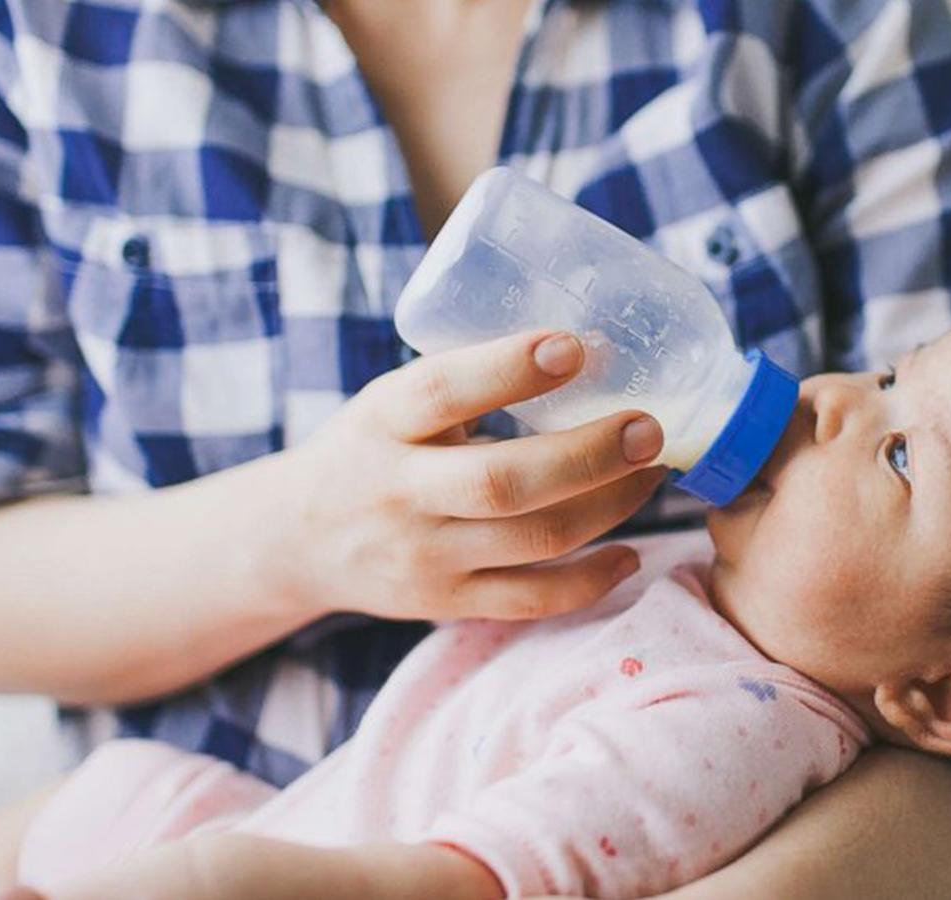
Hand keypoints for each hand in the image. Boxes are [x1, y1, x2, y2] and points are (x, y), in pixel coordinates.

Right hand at [260, 330, 666, 620]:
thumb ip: (468, 383)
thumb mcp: (393, 401)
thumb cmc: (373, 448)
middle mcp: (399, 492)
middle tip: (648, 428)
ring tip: (651, 472)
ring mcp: (424, 556)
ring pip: (534, 540)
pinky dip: (591, 580)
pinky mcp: (445, 603)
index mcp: (383, 421)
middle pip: (503, 482)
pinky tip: (630, 553)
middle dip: (589, 454)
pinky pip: (531, 600)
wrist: (300, 539)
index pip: (442, 391)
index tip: (573, 346)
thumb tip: (591, 345)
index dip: (508, 369)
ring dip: (609, 505)